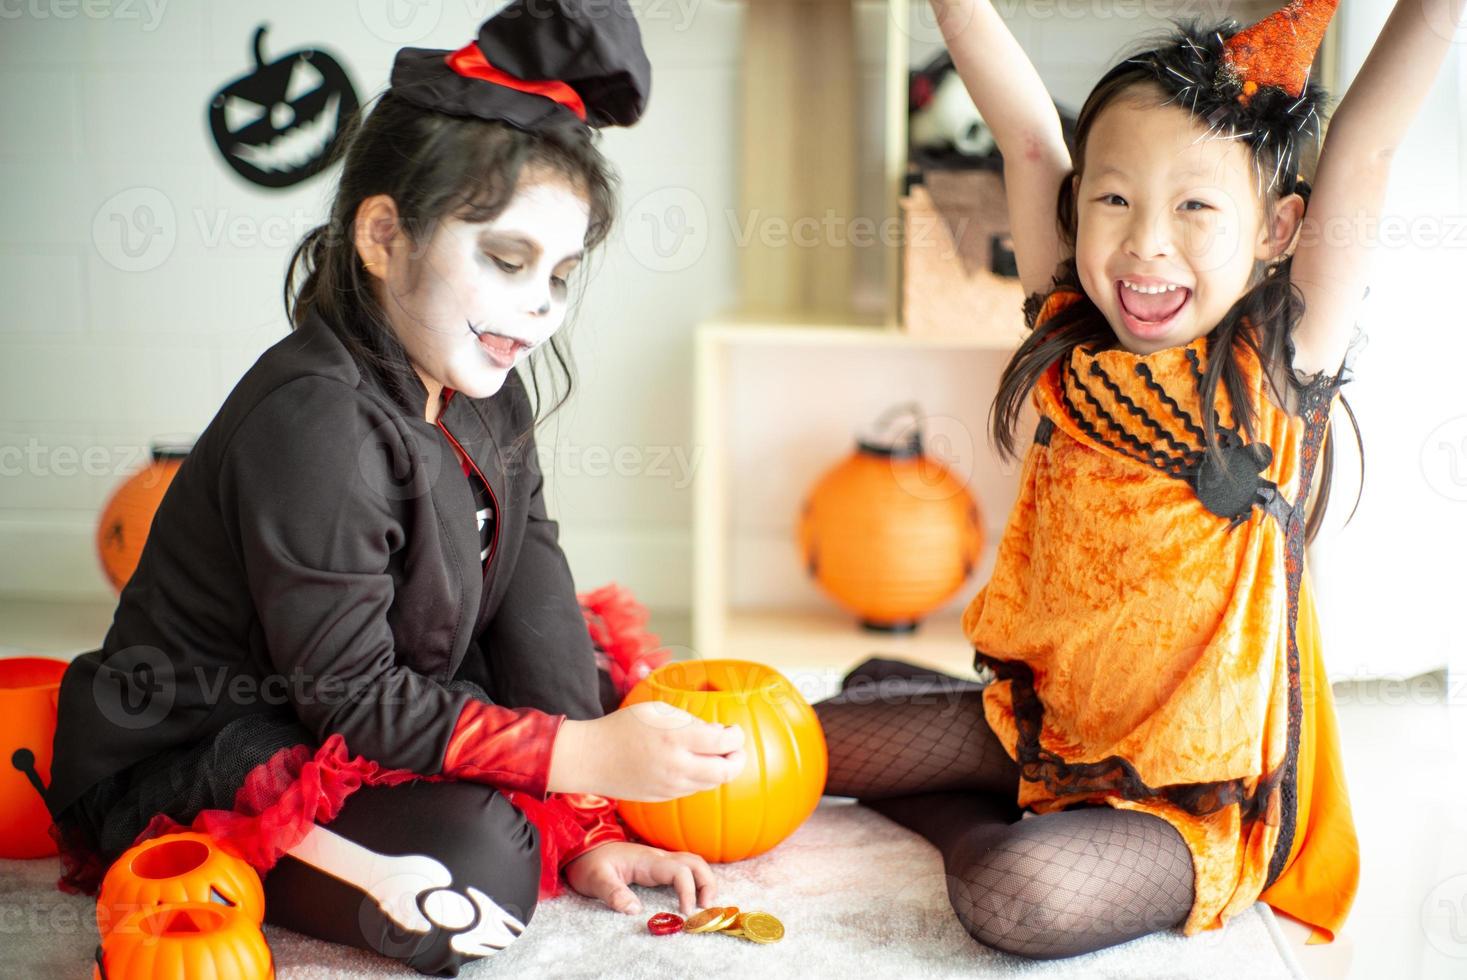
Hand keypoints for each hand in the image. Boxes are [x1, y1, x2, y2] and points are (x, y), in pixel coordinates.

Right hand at [547, 701, 746, 800]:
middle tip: (735, 748)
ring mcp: (670, 785)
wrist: (591, 758)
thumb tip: (716, 731)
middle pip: (726, 770)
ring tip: (718, 755)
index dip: (736, 735)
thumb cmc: (622, 727)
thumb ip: (689, 719)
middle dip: (737, 758)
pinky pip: (693, 789)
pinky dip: (702, 778)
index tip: (733, 729)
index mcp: (677, 738)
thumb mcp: (657, 710)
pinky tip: (696, 765)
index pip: (724, 741)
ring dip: (721, 769)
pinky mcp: (663, 797)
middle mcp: (677, 765)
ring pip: (711, 783)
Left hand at [562, 841, 717, 915]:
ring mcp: (659, 860)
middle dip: (707, 883)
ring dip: (704, 880)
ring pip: (692, 863)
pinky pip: (684, 868)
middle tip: (706, 908)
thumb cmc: (589, 864)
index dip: (687, 891)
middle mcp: (658, 857)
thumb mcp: (595, 880)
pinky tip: (694, 896)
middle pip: (695, 862)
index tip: (685, 912)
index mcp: (647, 860)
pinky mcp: (657, 866)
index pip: (679, 870)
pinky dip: (695, 880)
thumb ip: (613, 893)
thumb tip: (634, 910)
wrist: (582, 849)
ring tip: (704, 904)